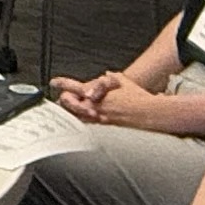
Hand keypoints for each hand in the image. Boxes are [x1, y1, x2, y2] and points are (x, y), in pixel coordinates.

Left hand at [56, 71, 172, 127]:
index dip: (63, 83)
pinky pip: (88, 127)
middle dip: (64, 102)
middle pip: (69, 105)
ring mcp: (99, 119)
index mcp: (97, 95)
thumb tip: (106, 74)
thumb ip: (112, 78)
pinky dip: (83, 123)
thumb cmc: (139, 98)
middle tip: (61, 99)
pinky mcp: (105, 129)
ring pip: (76, 117)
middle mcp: (95, 108)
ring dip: (72, 113)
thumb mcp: (124, 83)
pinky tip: (80, 125)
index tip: (55, 82)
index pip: (75, 87)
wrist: (149, 114)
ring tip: (67, 111)